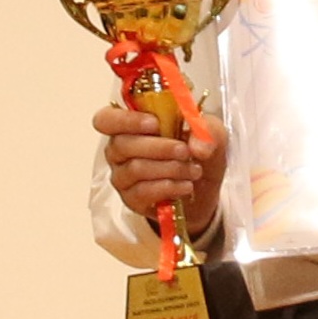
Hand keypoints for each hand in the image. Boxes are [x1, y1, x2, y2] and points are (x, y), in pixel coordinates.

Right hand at [96, 98, 228, 234]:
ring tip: (194, 170)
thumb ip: (207, 130)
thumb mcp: (211, 132)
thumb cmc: (197, 152)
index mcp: (131, 125)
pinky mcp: (132, 199)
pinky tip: (186, 186)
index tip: (155, 124)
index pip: (106, 119)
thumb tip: (197, 146)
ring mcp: (123, 176)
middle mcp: (119, 150)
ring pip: (135, 169)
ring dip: (170, 169)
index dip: (126, 120)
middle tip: (184, 151)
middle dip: (158, 147)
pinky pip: (142, 192)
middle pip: (122, 145)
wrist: (204, 189)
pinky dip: (168, 187)